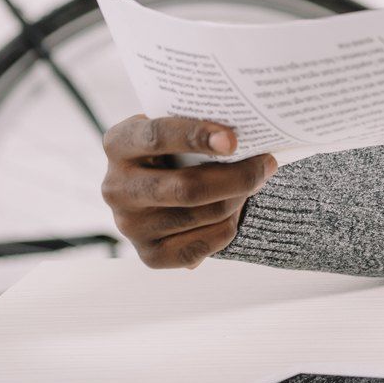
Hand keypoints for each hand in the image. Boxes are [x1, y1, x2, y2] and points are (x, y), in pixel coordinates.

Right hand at [100, 116, 276, 268]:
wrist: (161, 183)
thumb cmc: (178, 147)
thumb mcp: (178, 126)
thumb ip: (199, 127)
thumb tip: (251, 135)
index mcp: (119, 143)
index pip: (157, 136)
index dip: (196, 136)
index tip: (233, 140)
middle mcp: (116, 187)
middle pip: (186, 188)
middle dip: (236, 177)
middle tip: (267, 164)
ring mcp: (129, 225)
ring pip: (201, 216)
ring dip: (238, 199)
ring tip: (255, 182)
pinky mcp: (149, 255)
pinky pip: (202, 246)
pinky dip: (228, 227)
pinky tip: (235, 210)